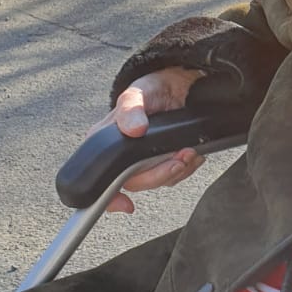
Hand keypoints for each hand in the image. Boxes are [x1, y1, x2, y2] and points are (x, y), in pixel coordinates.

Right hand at [90, 67, 206, 212]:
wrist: (178, 86)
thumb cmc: (151, 90)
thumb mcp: (136, 94)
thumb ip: (131, 109)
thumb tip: (133, 129)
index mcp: (107, 143)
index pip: (100, 180)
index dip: (110, 198)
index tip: (124, 204)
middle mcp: (123, 156)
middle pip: (137, 183)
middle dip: (160, 174)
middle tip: (178, 159)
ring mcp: (145, 161)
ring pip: (160, 181)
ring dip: (178, 169)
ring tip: (188, 150)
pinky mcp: (164, 161)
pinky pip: (175, 175)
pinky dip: (187, 166)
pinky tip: (191, 151)